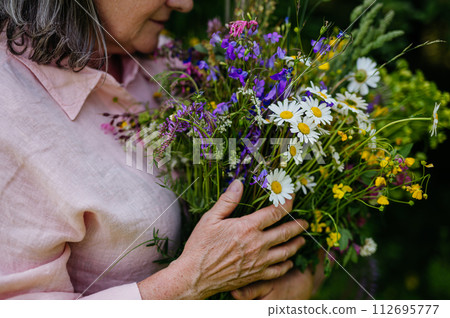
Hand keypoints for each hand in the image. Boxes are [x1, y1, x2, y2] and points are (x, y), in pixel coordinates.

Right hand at [138, 179, 308, 298]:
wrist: (195, 275)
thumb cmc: (200, 246)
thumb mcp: (210, 219)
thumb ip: (228, 201)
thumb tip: (238, 183)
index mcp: (248, 227)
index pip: (275, 213)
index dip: (286, 204)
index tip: (293, 198)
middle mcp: (258, 244)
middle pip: (286, 232)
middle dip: (298, 225)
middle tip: (305, 222)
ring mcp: (259, 262)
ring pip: (286, 252)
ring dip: (296, 244)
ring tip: (302, 240)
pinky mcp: (256, 275)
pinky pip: (277, 271)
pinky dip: (286, 265)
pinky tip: (289, 262)